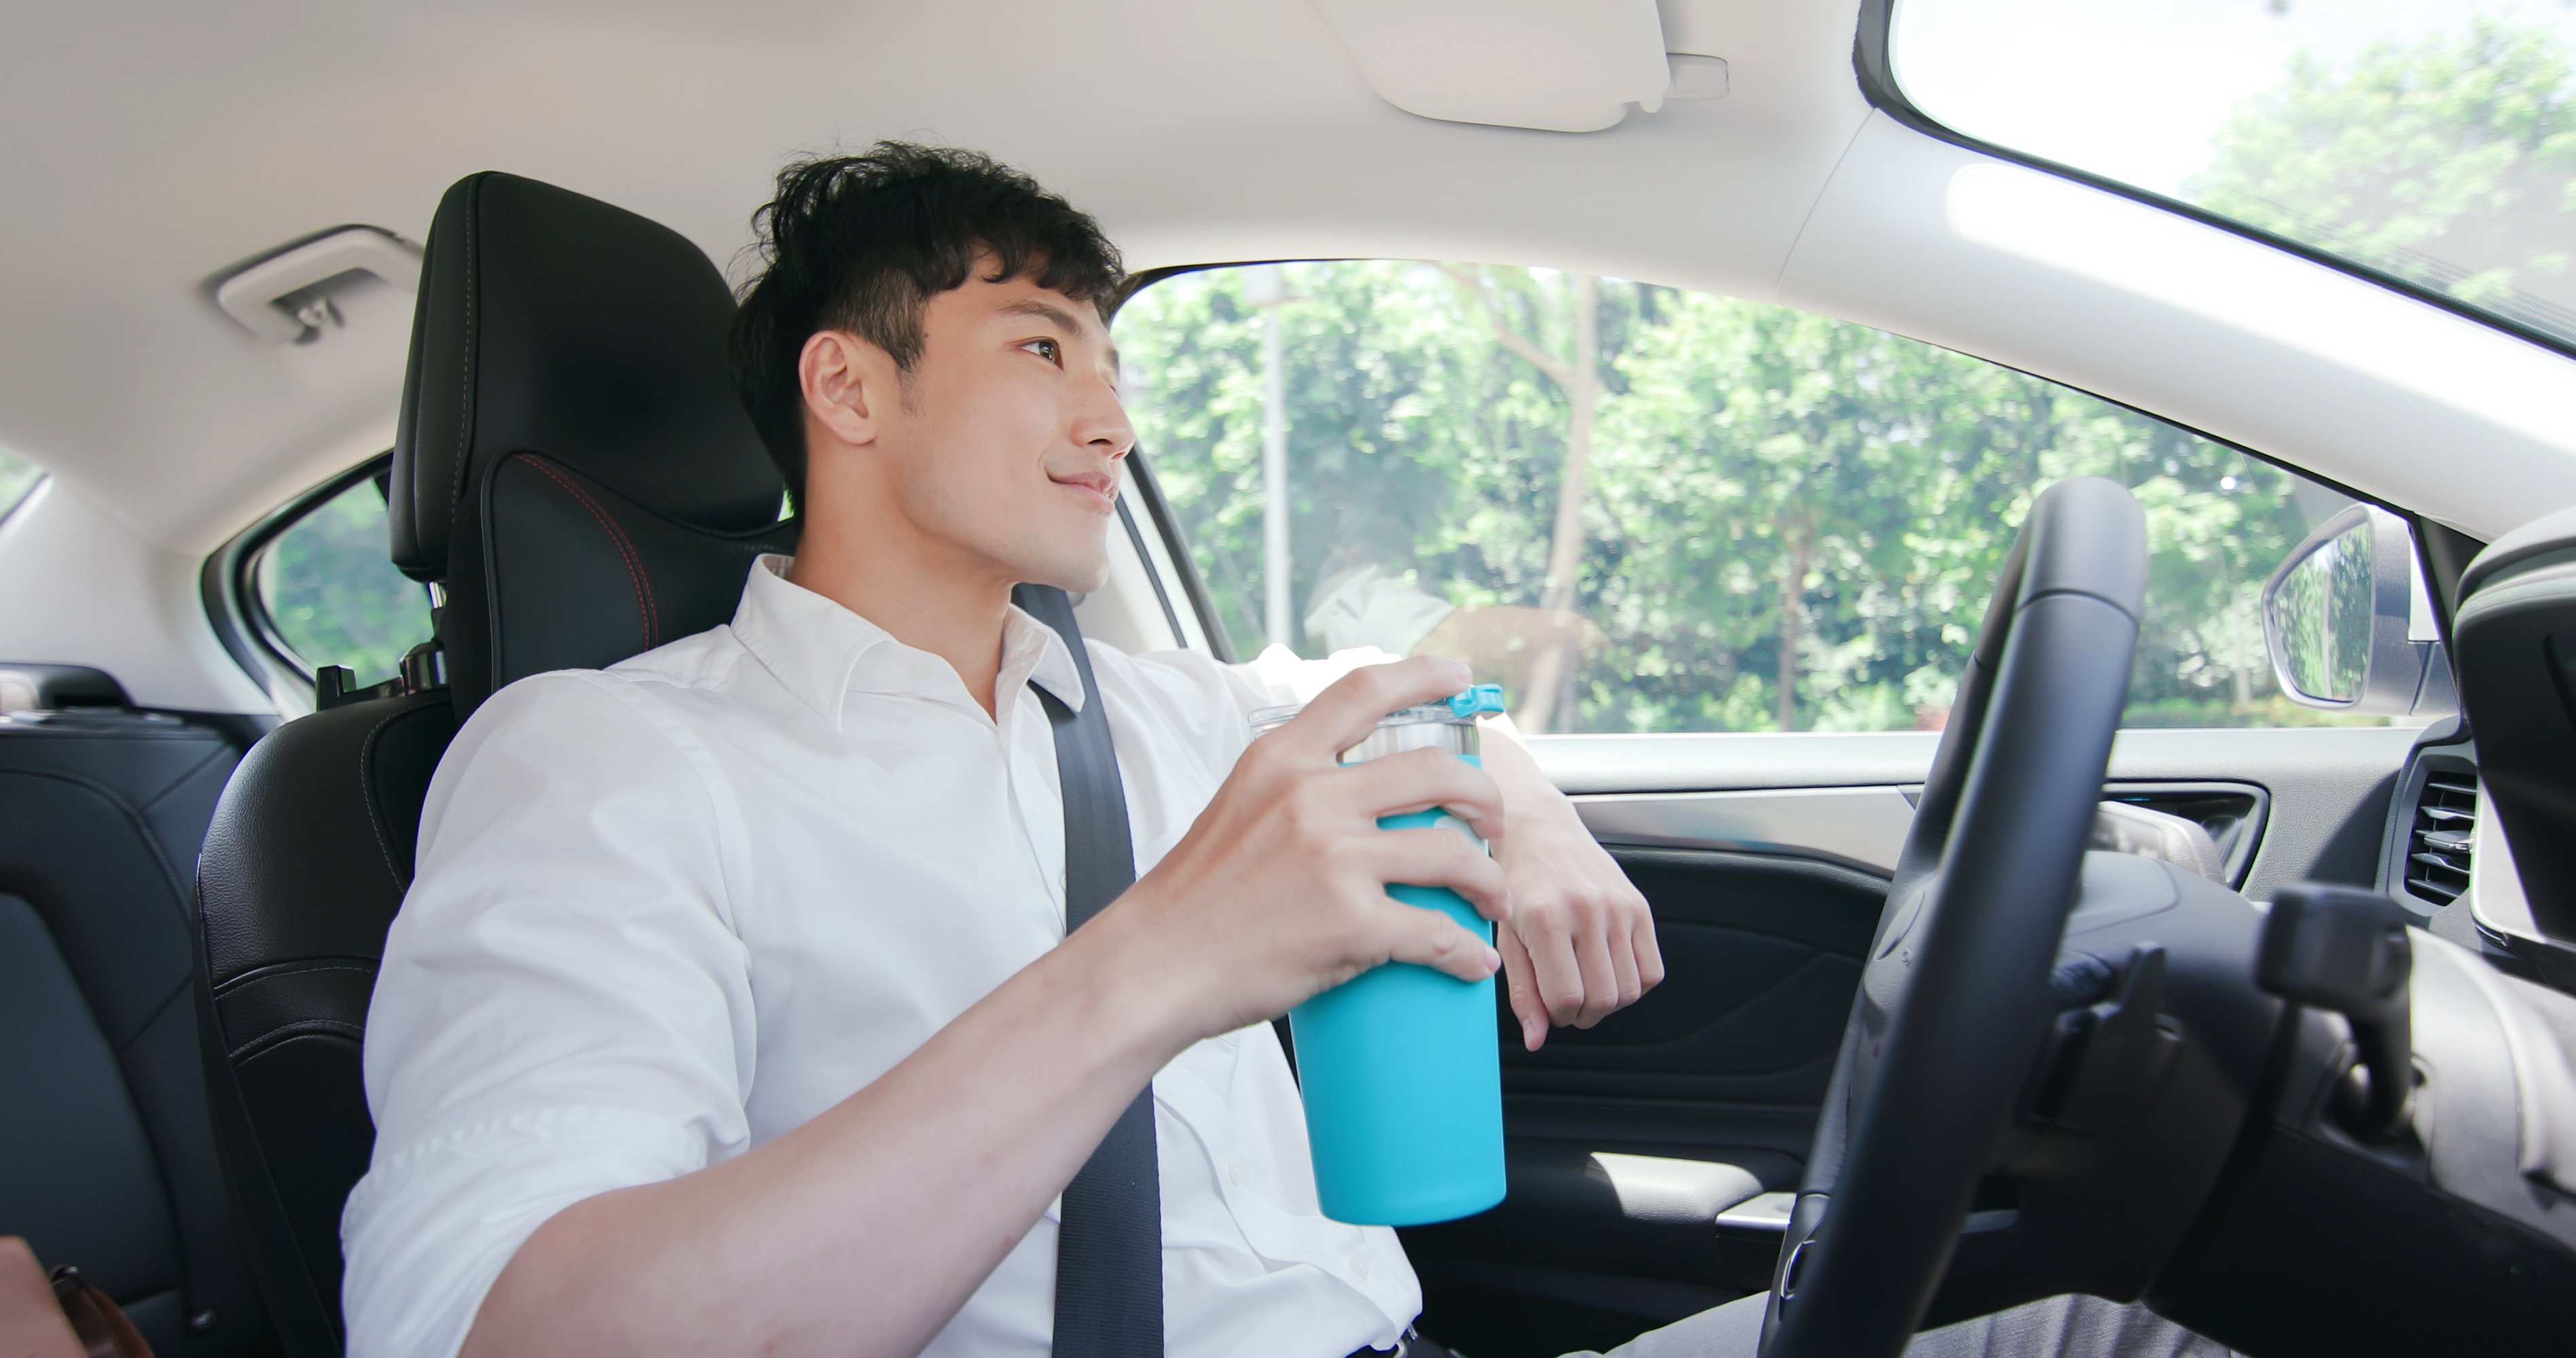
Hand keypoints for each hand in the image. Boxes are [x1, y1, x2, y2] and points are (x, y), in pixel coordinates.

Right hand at [1100, 656, 1511, 1041]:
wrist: (1152, 965)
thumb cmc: (1191, 900)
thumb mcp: (1235, 807)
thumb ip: (1292, 789)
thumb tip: (1351, 794)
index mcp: (1281, 760)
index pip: (1363, 691)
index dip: (1424, 676)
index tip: (1462, 679)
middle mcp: (1311, 796)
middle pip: (1435, 773)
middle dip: (1484, 796)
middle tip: (1494, 823)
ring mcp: (1335, 858)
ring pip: (1452, 853)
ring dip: (1488, 880)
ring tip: (1491, 899)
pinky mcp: (1350, 922)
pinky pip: (1437, 934)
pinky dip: (1466, 953)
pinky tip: (1473, 962)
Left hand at [1481, 736, 1661, 1050]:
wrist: (1538, 830)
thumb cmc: (1514, 882)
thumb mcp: (1505, 936)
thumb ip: (1522, 990)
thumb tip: (1538, 1039)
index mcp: (1548, 918)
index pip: (1567, 998)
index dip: (1558, 1015)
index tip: (1549, 1005)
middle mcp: (1588, 910)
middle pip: (1603, 999)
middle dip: (1583, 1014)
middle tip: (1567, 999)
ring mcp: (1619, 907)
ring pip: (1630, 990)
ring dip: (1609, 1002)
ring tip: (1586, 984)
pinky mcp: (1640, 906)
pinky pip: (1652, 970)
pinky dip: (1634, 983)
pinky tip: (1608, 970)